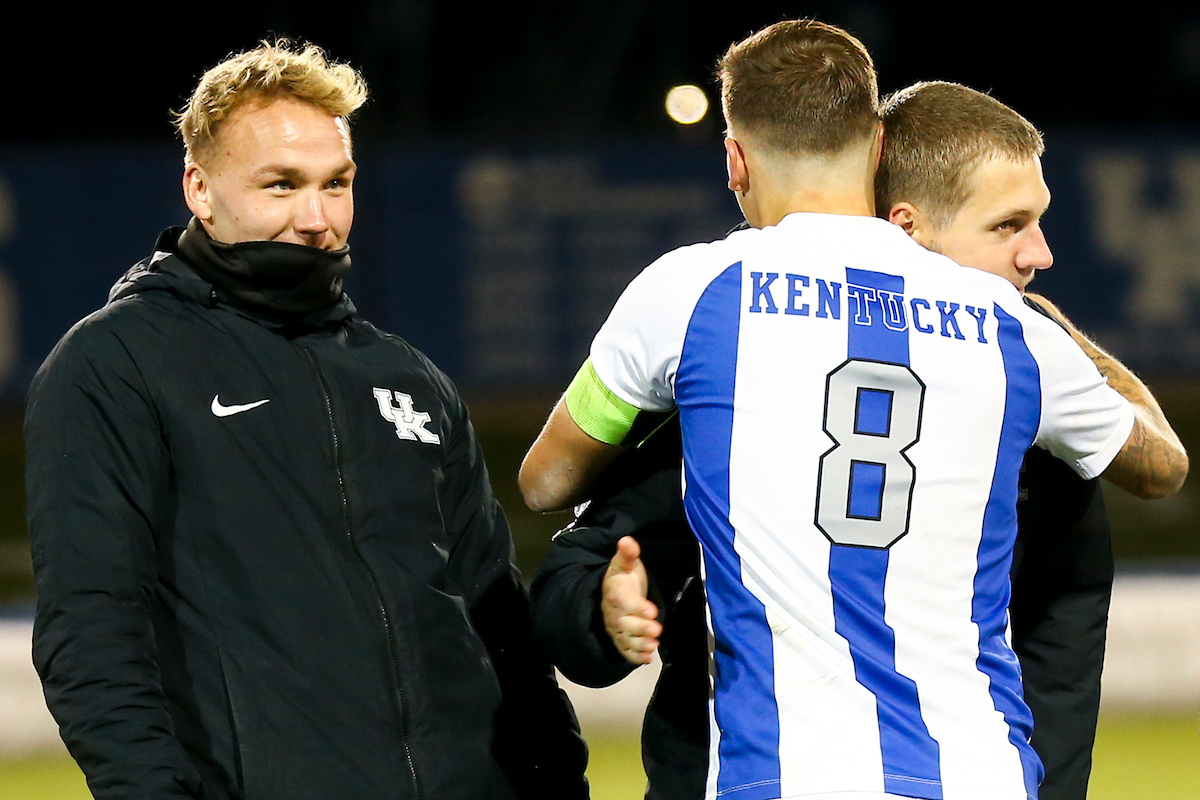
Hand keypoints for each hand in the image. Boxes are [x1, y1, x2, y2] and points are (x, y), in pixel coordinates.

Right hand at [601, 536, 660, 664]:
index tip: (651, 610)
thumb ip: (627, 554)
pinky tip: (648, 658)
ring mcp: (616, 629)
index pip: (623, 601)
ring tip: (654, 644)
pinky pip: (625, 651)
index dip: (637, 607)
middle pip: (625, 624)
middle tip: (657, 628)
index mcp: (615, 593)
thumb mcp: (624, 564)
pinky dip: (636, 656)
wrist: (611, 594)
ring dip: (640, 643)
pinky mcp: (621, 641)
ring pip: (626, 639)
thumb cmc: (623, 579)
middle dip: (641, 628)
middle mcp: (613, 614)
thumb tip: (627, 540)